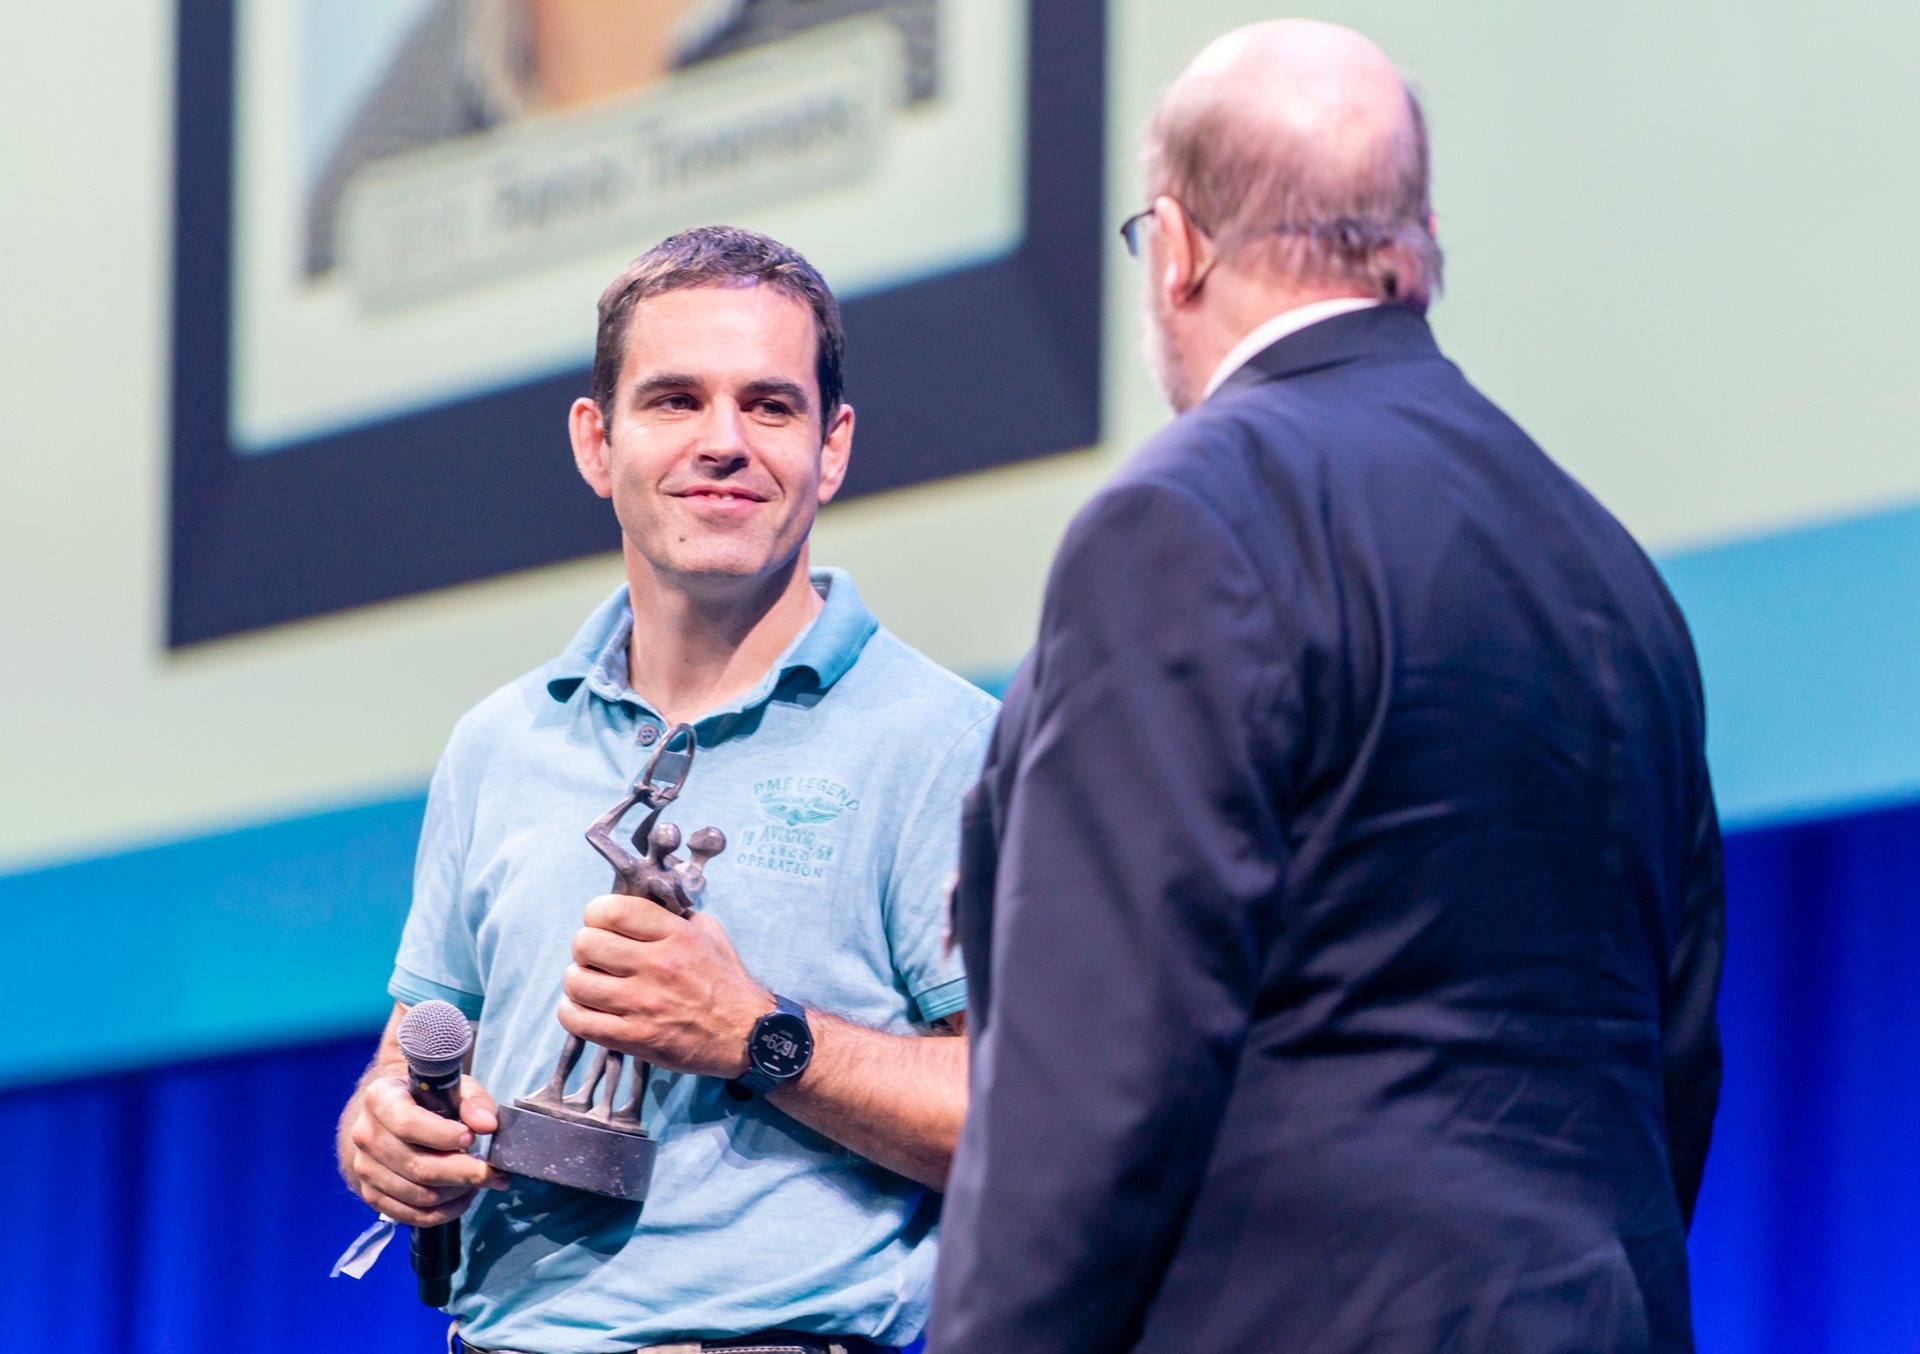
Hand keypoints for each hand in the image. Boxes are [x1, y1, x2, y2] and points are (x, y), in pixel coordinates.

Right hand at [342, 1072, 507, 1226]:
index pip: (407, 1124)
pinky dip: (446, 1211)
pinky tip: (464, 1196)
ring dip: (458, 1192)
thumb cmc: (428, 1099)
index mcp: (380, 1099)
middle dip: (463, 1172)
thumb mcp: (453, 1088)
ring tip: (480, 1180)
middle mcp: (366, 1135)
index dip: (442, 1135)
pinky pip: (413, 1216)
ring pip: (419, 1195)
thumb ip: (474, 1102)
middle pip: (417, 1167)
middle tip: (492, 1171)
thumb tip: (487, 1125)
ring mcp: (365, 1169)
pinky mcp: (372, 1195)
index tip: (472, 1138)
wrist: (394, 1116)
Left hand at [559, 894, 771, 1077]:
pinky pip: (579, 1021)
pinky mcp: (635, 1039)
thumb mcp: (710, 933)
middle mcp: (657, 965)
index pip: (611, 910)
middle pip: (585, 943)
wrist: (748, 1035)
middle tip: (597, 958)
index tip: (603, 926)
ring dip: (578, 982)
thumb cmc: (727, 982)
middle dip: (585, 949)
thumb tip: (642, 905)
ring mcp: (643, 1004)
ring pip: (576, 982)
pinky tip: (586, 1010)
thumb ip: (675, 915)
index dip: (596, 915)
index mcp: (675, 934)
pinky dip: (572, 1013)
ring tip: (591, 985)